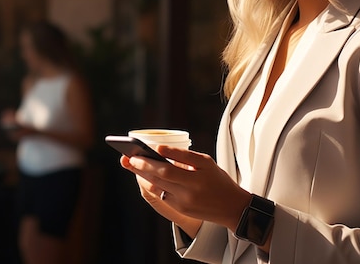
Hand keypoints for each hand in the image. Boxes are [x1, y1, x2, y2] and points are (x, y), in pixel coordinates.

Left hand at [120, 145, 250, 233]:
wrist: (231, 207)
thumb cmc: (218, 180)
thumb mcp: (206, 162)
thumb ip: (184, 156)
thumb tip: (161, 149)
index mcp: (197, 178)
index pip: (170, 167)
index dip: (155, 159)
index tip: (143, 149)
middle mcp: (189, 192)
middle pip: (160, 177)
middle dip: (142, 166)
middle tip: (129, 157)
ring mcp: (183, 203)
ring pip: (158, 186)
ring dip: (143, 175)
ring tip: (132, 163)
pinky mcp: (180, 210)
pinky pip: (163, 194)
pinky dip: (154, 184)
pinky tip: (147, 175)